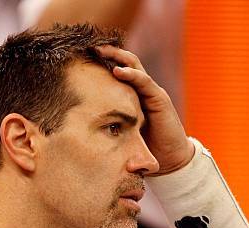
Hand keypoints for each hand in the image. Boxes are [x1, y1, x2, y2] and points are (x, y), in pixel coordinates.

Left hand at [96, 45, 193, 174]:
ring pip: (135, 66)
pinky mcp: (159, 99)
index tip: (83, 56)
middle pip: (126, 62)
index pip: (118, 70)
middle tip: (90, 47)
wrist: (169, 158)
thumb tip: (79, 121)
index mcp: (132, 95)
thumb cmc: (144, 146)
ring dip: (118, 56)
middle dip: (108, 52)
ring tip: (102, 50)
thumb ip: (106, 120)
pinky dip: (132, 74)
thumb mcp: (120, 130)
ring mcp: (152, 92)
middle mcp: (143, 90)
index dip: (103, 61)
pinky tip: (118, 70)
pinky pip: (145, 82)